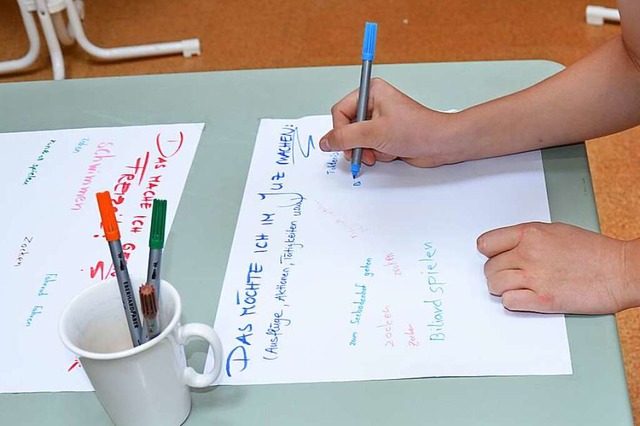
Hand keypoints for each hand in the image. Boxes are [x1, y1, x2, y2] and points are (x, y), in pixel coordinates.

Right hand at [319, 78, 460, 167]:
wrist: (441, 144)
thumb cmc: (417, 130)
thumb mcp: (374, 133)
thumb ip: (345, 137)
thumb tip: (325, 142)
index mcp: (371, 92)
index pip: (340, 112)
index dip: (341, 131)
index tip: (346, 144)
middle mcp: (374, 104)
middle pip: (347, 128)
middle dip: (356, 144)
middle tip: (364, 152)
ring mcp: (380, 121)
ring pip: (358, 141)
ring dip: (368, 151)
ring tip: (381, 152)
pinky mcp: (386, 135)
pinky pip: (369, 147)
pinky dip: (377, 154)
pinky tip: (391, 152)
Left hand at [477, 222, 639, 313]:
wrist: (621, 270)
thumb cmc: (594, 251)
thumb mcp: (554, 231)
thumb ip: (527, 238)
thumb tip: (507, 247)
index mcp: (529, 233)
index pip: (486, 244)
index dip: (489, 252)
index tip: (494, 257)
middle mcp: (528, 254)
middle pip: (489, 267)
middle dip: (497, 273)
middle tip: (510, 275)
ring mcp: (534, 277)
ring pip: (494, 285)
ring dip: (502, 288)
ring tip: (517, 287)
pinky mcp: (543, 300)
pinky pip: (509, 302)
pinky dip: (513, 302)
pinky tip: (524, 298)